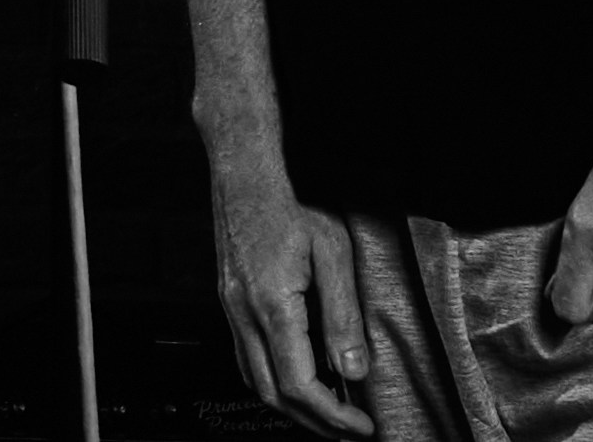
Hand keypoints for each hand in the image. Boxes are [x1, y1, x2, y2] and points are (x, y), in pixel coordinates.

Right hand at [209, 159, 375, 437]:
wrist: (244, 177)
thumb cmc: (290, 206)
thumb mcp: (333, 255)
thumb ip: (343, 316)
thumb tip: (353, 371)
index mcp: (272, 306)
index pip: (299, 384)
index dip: (333, 415)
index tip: (362, 426)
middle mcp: (244, 315)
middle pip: (273, 394)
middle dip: (314, 422)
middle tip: (351, 433)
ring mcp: (231, 311)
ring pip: (255, 381)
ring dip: (292, 408)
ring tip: (329, 414)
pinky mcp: (230, 304)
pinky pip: (246, 360)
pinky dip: (273, 384)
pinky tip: (297, 380)